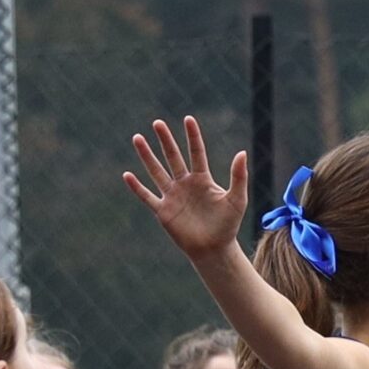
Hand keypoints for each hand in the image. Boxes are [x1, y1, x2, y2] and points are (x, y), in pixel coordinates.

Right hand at [125, 116, 248, 262]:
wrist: (214, 249)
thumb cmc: (228, 225)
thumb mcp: (237, 199)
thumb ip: (239, 177)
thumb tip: (242, 152)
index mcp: (203, 179)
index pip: (196, 152)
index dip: (192, 136)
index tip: (188, 119)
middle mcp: (185, 184)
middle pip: (173, 157)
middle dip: (165, 140)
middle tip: (157, 123)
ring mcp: (172, 196)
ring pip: (156, 171)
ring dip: (147, 156)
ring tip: (137, 138)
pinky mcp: (163, 211)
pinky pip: (147, 196)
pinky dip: (137, 187)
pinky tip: (127, 175)